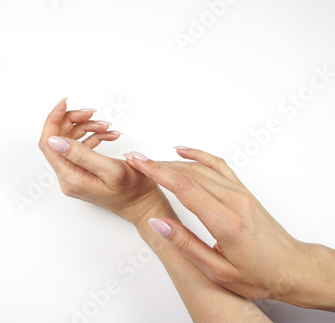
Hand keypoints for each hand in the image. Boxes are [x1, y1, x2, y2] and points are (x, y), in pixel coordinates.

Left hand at [38, 98, 171, 224]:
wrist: (143, 204)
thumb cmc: (133, 191)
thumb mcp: (111, 170)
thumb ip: (82, 155)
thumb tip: (55, 141)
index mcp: (71, 178)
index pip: (49, 144)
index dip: (53, 120)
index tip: (64, 103)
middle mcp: (68, 178)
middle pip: (58, 140)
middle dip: (73, 121)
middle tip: (92, 113)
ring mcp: (74, 175)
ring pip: (70, 141)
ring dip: (86, 128)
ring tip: (106, 126)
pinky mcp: (81, 172)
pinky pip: (80, 147)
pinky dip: (93, 137)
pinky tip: (108, 135)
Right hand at [125, 147, 334, 310]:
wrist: (292, 267)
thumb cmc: (259, 274)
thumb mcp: (217, 270)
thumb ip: (186, 245)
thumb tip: (159, 224)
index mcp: (226, 222)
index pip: (184, 188)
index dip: (157, 172)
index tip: (138, 162)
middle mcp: (234, 201)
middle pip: (188, 173)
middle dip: (158, 164)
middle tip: (136, 161)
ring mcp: (240, 193)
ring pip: (201, 168)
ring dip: (172, 162)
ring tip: (150, 161)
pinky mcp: (243, 191)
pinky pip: (218, 165)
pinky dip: (199, 155)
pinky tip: (184, 151)